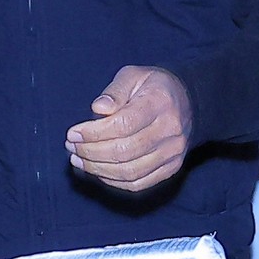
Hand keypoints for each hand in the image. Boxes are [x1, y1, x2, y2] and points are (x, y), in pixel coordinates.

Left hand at [65, 66, 193, 192]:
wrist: (187, 102)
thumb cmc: (152, 86)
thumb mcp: (133, 75)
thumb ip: (114, 91)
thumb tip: (98, 109)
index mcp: (160, 102)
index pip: (123, 124)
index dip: (94, 133)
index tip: (72, 133)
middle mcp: (171, 130)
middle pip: (125, 151)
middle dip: (91, 152)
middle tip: (71, 147)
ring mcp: (173, 152)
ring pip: (130, 171)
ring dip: (97, 169)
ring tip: (78, 160)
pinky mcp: (171, 167)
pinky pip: (138, 183)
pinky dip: (113, 181)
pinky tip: (97, 171)